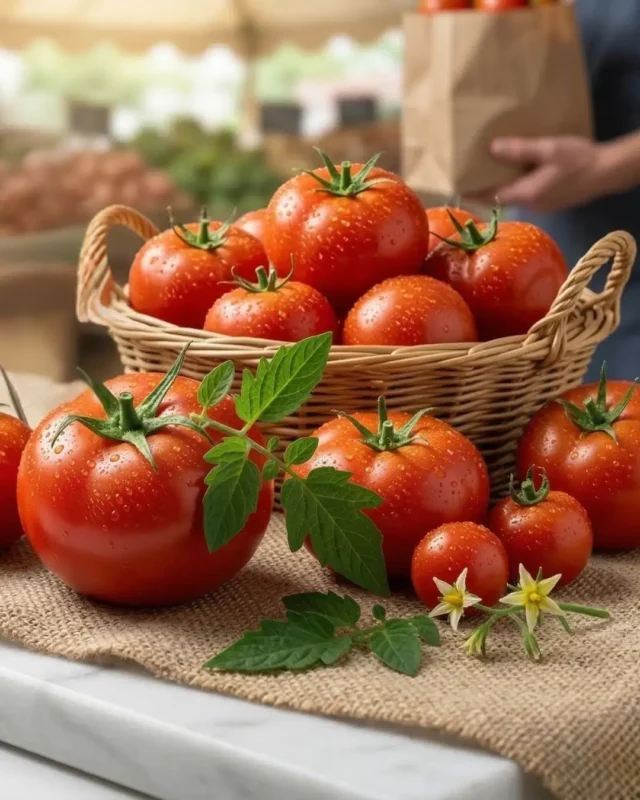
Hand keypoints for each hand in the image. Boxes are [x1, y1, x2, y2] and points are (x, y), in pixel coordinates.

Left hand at [472, 136, 612, 213]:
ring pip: (514, 194)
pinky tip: (518, 167)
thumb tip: (492, 148)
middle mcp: (530, 204)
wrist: (608, 172)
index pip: (490, 195)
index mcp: (526, 194)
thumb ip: (520, 150)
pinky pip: (526, 192)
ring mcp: (541, 205)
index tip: (455, 184)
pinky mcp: (550, 200)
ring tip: (491, 165)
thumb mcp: (548, 149)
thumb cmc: (579, 160)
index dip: (472, 190)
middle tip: (471, 169)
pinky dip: (517, 182)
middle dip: (486, 184)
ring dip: (502, 182)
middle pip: (500, 196)